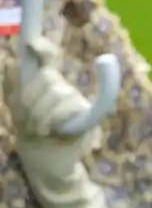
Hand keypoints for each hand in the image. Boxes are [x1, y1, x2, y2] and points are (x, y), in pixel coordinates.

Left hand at [4, 36, 95, 182]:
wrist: (46, 164)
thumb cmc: (33, 135)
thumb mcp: (17, 110)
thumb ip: (13, 86)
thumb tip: (10, 62)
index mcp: (48, 83)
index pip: (50, 58)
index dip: (43, 48)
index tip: (33, 44)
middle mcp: (64, 88)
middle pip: (47, 78)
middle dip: (31, 100)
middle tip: (27, 121)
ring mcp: (77, 102)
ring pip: (57, 93)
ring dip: (41, 115)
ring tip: (39, 130)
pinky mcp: (87, 117)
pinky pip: (71, 107)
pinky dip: (58, 118)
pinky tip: (53, 129)